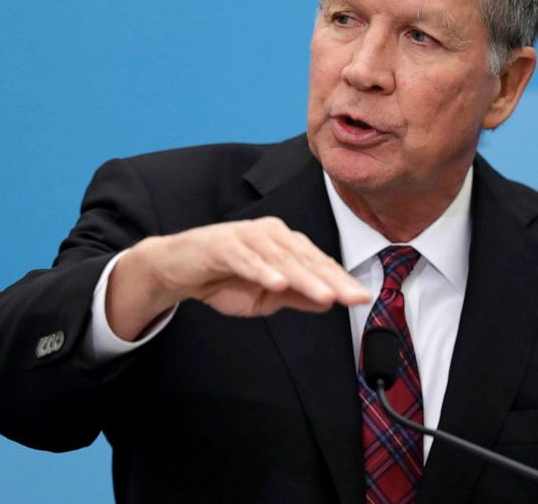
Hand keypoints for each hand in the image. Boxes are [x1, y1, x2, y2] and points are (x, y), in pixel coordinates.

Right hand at [106, 217, 370, 339]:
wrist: (176, 268)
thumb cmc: (223, 279)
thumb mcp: (265, 297)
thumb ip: (295, 296)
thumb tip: (328, 302)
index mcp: (284, 245)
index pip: (317, 264)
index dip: (340, 281)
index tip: (361, 298)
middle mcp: (270, 235)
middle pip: (306, 260)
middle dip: (332, 280)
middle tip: (353, 297)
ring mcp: (246, 237)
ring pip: (281, 259)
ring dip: (304, 278)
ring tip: (325, 295)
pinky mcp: (222, 244)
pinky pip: (246, 258)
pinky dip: (262, 270)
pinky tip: (277, 283)